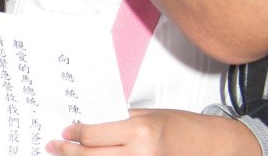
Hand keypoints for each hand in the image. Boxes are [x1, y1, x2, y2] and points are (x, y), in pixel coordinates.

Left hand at [46, 109, 260, 155]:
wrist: (216, 146)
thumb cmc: (184, 126)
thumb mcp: (151, 115)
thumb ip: (122, 120)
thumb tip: (94, 121)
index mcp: (139, 131)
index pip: (95, 135)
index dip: (75, 134)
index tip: (65, 131)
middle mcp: (140, 154)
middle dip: (69, 152)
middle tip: (52, 146)